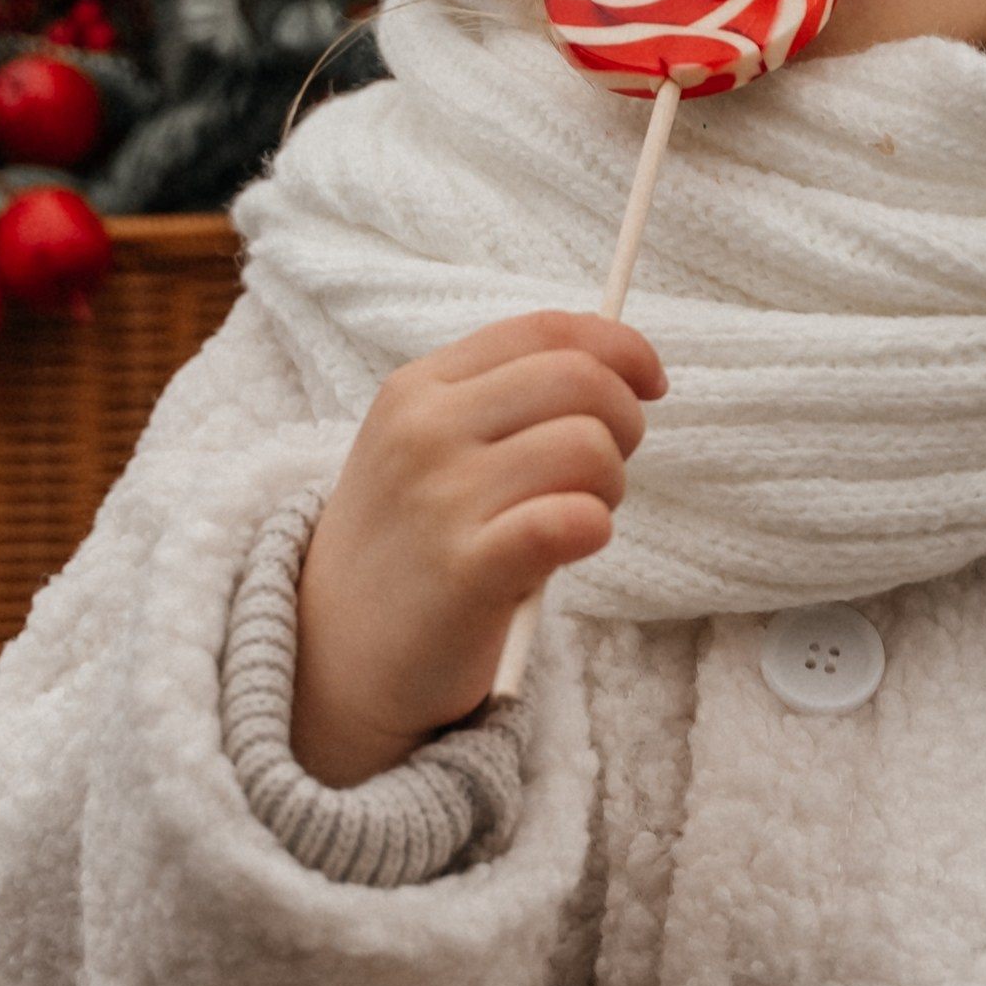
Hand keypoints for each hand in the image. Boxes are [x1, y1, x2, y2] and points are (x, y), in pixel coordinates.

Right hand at [290, 312, 665, 784]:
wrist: (334, 655)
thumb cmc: (408, 545)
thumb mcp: (429, 449)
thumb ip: (507, 402)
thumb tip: (624, 368)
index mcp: (417, 388)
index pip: (544, 331)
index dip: (619, 347)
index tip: (650, 381)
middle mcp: (424, 431)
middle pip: (580, 380)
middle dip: (624, 421)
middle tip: (605, 471)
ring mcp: (441, 498)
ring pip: (588, 447)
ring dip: (609, 486)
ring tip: (574, 517)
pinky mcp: (466, 569)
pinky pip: (574, 520)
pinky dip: (593, 529)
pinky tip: (571, 546)